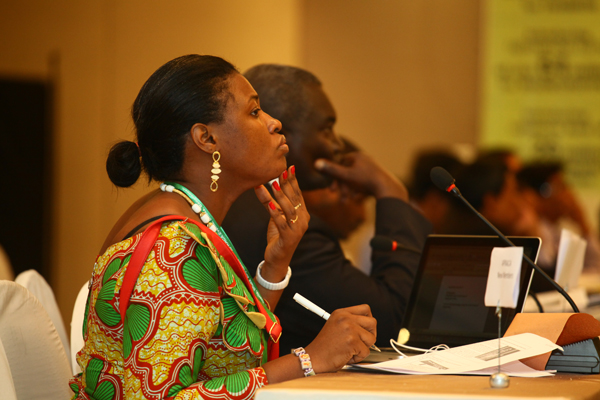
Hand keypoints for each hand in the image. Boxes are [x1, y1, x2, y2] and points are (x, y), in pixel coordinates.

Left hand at [254, 165, 309, 283]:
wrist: (277, 259)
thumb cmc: (277, 235)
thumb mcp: (275, 216)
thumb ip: (272, 202)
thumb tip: (262, 184)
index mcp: (302, 213)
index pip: (298, 193)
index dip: (293, 180)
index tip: (288, 167)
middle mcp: (303, 220)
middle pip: (294, 198)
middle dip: (287, 184)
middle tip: (279, 171)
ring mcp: (297, 229)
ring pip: (289, 209)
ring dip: (280, 195)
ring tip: (273, 183)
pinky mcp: (289, 238)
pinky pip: (281, 223)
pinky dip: (275, 213)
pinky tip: (269, 205)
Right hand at [304, 304, 376, 372]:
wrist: (313, 358)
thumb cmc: (324, 347)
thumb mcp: (335, 326)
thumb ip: (351, 323)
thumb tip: (369, 328)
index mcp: (341, 313)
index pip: (365, 309)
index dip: (369, 319)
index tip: (366, 329)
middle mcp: (345, 318)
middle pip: (372, 322)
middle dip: (371, 334)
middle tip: (362, 342)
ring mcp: (349, 329)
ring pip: (372, 338)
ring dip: (364, 348)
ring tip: (351, 350)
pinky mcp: (352, 341)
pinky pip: (366, 352)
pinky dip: (358, 358)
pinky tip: (347, 356)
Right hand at [314, 152, 407, 200]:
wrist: (388, 189)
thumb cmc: (366, 181)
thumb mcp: (346, 176)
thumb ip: (331, 170)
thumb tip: (315, 163)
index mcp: (357, 156)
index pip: (340, 164)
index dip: (334, 177)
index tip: (332, 190)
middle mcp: (366, 159)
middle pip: (348, 173)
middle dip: (343, 187)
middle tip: (340, 197)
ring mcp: (373, 168)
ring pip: (356, 179)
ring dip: (350, 190)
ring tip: (349, 200)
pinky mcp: (378, 177)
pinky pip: (365, 183)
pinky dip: (360, 191)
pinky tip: (358, 199)